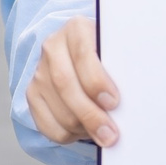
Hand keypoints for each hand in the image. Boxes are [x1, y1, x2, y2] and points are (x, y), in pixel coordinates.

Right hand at [28, 17, 121, 146]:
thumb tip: (133, 98)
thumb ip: (121, 67)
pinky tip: (84, 131)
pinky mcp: (32, 94)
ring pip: (58, 109)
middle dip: (90, 114)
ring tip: (104, 134)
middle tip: (110, 134)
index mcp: (76, 29)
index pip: (83, 55)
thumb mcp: (116, 51)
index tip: (113, 102)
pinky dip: (69, 135)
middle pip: (65, 84)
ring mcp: (39, 71)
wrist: (83, 54)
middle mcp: (53, 47)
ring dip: (82, 128)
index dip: (97, 82)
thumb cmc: (109, 55)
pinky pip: (47, 125)